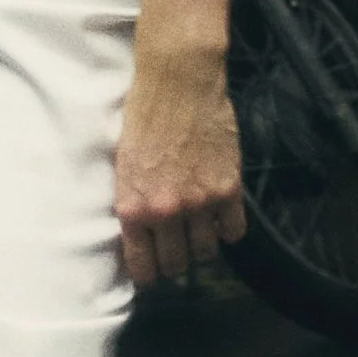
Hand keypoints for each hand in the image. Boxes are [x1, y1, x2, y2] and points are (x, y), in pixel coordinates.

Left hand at [114, 45, 246, 286]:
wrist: (177, 81)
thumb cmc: (142, 114)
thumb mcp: (123, 164)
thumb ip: (133, 202)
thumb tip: (137, 232)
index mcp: (133, 207)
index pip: (142, 267)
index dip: (149, 274)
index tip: (152, 272)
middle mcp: (166, 212)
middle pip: (176, 264)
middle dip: (175, 262)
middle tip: (176, 251)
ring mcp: (200, 203)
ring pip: (206, 253)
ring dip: (202, 246)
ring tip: (198, 233)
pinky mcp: (228, 189)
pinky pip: (234, 231)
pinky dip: (228, 229)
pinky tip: (221, 217)